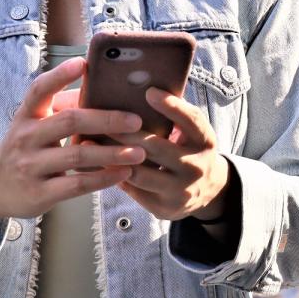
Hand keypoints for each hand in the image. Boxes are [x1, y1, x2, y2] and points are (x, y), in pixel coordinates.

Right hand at [0, 57, 146, 224]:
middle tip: (136, 120)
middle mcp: (26, 138)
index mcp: (25, 116)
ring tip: (139, 152)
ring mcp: (31, 167)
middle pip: (69, 121)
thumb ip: (59, 111)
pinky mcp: (40, 193)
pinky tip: (123, 173)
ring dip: (112, 153)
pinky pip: (77, 185)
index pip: (39, 90)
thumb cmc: (25, 150)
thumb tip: (100, 91)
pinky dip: (104, 178)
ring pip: (78, 156)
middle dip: (105, 119)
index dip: (59, 75)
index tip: (83, 63)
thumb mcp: (32, 126)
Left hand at [95, 86, 231, 221]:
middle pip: (155, 147)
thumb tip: (139, 89)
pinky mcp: (164, 207)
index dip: (171, 106)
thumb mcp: (192, 132)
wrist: (209, 192)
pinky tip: (95, 164)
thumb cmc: (190, 150)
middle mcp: (195, 166)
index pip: (190, 121)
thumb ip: (174, 116)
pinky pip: (133, 190)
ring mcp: (180, 190)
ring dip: (111, 157)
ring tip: (89, 142)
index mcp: (204, 141)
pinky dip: (113, 175)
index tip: (149, 92)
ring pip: (139, 172)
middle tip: (99, 120)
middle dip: (124, 133)